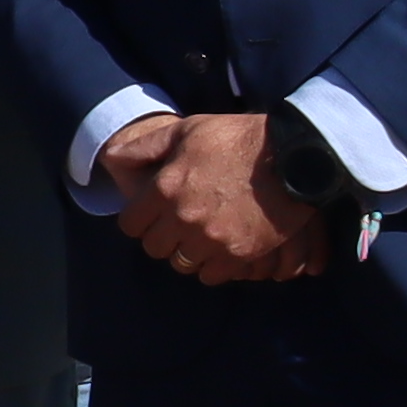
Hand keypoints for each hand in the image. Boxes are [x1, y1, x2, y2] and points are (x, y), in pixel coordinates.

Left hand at [102, 112, 330, 283]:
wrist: (295, 155)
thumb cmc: (238, 138)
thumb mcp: (186, 131)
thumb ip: (144, 146)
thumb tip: (111, 157)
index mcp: (164, 189)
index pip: (131, 225)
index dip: (140, 220)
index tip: (152, 216)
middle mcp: (183, 219)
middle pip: (155, 248)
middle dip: (163, 237)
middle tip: (178, 226)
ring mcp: (211, 240)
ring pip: (182, 264)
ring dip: (188, 253)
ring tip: (202, 237)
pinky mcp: (239, 254)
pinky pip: (212, 275)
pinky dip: (214, 265)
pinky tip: (222, 248)